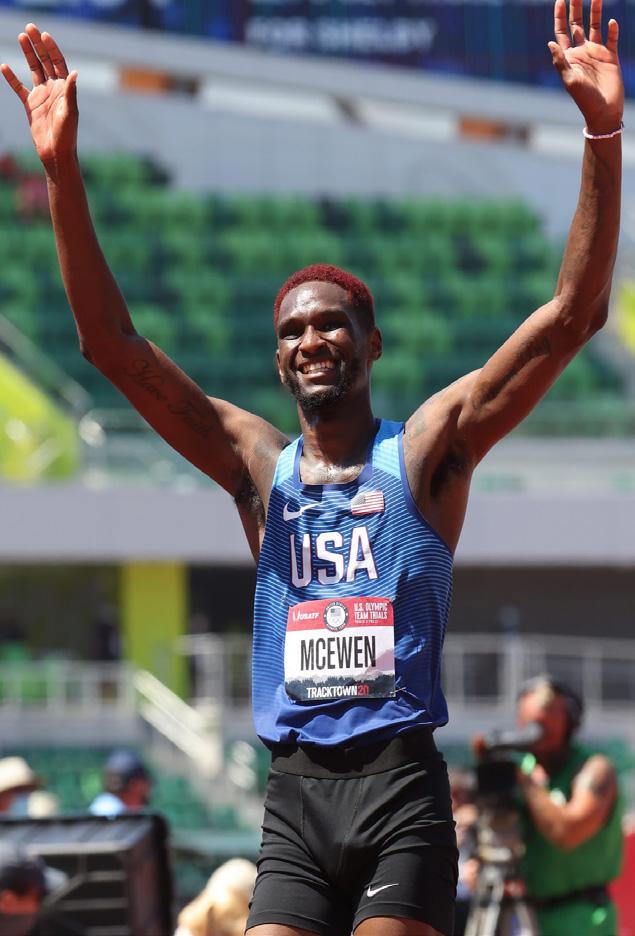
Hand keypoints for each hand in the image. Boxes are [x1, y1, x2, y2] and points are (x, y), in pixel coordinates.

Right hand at [1, 23, 77, 163]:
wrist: (55, 152)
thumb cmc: (67, 135)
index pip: (58, 63)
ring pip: (33, 70)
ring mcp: (42, 96)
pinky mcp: (31, 105)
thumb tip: (75, 72)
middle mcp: (54, 89)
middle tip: (30, 28)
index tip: (44, 35)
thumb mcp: (69, 112)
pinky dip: (11, 78)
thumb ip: (70, 92)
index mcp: (65, 89)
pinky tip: (4, 66)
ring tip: (21, 37)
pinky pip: (19, 88)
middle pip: (45, 62)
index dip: (52, 49)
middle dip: (38, 45)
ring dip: (28, 54)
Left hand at [549, 0, 623, 134]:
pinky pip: (612, 39)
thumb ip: (560, 61)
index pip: (562, 31)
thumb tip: (550, 42)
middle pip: (577, 24)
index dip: (560, 16)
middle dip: (576, 8)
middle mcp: (581, 52)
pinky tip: (611, 21)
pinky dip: (612, 30)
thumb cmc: (584, 99)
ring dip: (595, 12)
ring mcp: (596, 53)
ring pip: (595, 26)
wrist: (603, 111)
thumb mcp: (569, 80)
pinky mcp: (610, 57)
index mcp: (569, 57)